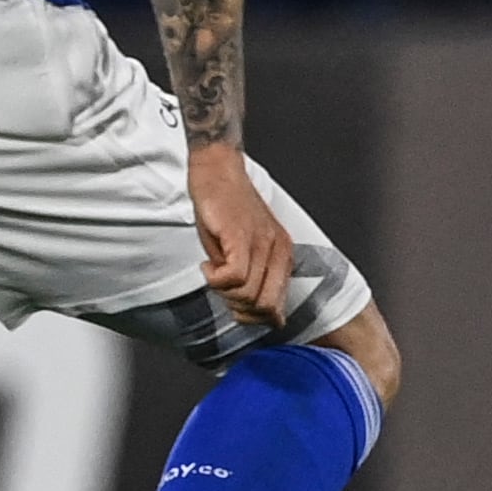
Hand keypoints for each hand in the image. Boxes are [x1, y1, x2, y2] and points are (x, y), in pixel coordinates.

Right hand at [188, 142, 294, 322]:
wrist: (218, 172)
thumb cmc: (227, 211)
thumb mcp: (244, 250)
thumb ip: (253, 279)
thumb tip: (262, 316)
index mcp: (283, 256)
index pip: (277, 306)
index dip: (253, 317)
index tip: (234, 308)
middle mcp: (278, 251)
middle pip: (264, 306)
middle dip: (238, 309)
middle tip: (220, 290)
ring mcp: (261, 243)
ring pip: (248, 294)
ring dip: (223, 291)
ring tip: (213, 270)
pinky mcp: (241, 236)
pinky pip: (234, 276)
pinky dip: (216, 279)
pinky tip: (208, 265)